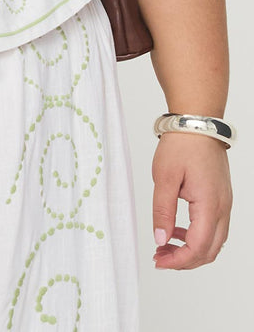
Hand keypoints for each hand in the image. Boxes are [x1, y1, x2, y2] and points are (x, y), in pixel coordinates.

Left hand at [151, 131, 231, 268]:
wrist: (197, 123)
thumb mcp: (164, 177)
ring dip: (191, 250)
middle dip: (184, 260)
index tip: (159, 260)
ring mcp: (225, 203)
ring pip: (214, 242)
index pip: (198, 248)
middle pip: (209, 251)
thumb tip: (161, 239)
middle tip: (160, 257)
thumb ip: (162, 211)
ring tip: (165, 245)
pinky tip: (177, 230)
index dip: (178, 260)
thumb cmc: (182, 145)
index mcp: (209, 205)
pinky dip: (198, 236)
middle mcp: (223, 208)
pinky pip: (214, 227)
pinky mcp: (221, 198)